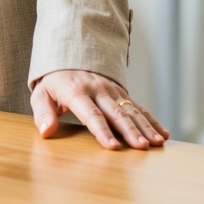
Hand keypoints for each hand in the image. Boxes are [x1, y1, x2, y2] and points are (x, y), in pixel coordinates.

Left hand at [31, 69, 168, 150]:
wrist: (67, 56)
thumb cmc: (53, 82)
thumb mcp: (41, 94)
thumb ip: (43, 112)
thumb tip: (46, 131)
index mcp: (76, 91)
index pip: (91, 114)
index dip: (102, 131)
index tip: (113, 147)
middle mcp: (97, 89)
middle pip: (116, 113)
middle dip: (130, 131)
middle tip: (142, 147)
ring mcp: (112, 90)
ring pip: (131, 110)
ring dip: (145, 127)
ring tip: (156, 143)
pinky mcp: (121, 92)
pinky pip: (138, 107)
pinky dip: (151, 120)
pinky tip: (162, 133)